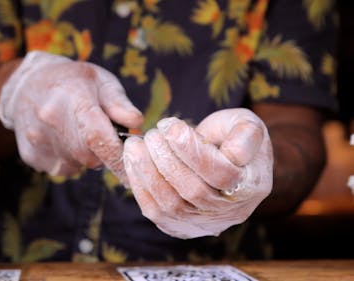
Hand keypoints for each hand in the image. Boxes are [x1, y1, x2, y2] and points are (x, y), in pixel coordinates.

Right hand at [0, 51, 142, 181]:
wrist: (26, 82)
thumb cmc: (72, 81)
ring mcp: (37, 139)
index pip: (98, 136)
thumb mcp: (100, 80)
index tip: (132, 167)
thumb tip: (136, 123)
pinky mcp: (30, 154)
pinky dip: (67, 160)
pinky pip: (60, 168)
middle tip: (101, 134)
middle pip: (89, 157)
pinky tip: (62, 138)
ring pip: (75, 165)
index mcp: (73, 98)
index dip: (118, 157)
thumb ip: (119, 103)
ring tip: (78, 132)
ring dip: (84, 156)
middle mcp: (51, 119)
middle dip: (102, 153)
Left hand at [123, 108, 272, 237]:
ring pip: (172, 205)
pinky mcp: (180, 226)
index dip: (192, 151)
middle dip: (166, 160)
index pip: (222, 174)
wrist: (217, 158)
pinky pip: (155, 212)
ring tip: (136, 145)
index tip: (170, 126)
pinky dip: (139, 186)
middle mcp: (232, 211)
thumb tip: (233, 153)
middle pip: (194, 192)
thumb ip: (246, 133)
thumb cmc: (230, 136)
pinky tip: (132, 161)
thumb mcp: (245, 124)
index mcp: (254, 185)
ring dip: (148, 172)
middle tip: (152, 134)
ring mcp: (205, 223)